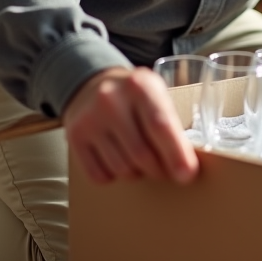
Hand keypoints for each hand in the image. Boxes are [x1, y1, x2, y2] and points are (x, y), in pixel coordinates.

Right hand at [63, 66, 198, 184]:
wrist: (91, 84)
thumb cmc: (133, 97)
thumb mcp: (155, 96)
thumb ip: (170, 125)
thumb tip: (185, 167)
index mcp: (140, 86)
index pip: (160, 125)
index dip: (176, 154)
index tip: (186, 175)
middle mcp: (111, 100)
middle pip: (141, 154)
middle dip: (160, 170)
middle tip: (166, 170)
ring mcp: (90, 119)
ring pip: (122, 169)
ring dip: (137, 174)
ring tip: (139, 159)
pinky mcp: (74, 136)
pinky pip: (99, 175)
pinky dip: (113, 176)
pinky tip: (116, 158)